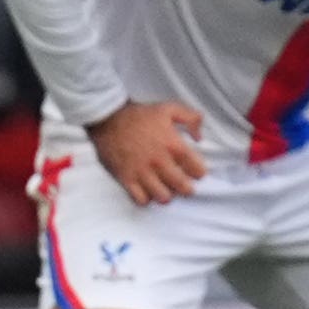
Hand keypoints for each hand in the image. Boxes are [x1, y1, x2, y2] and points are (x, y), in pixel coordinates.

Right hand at [91, 99, 208, 204]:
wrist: (108, 118)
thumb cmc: (139, 115)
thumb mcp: (170, 108)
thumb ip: (191, 118)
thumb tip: (199, 137)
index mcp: (173, 145)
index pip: (197, 170)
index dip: (199, 172)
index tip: (195, 171)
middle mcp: (160, 162)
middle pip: (183, 187)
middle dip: (187, 188)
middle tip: (184, 185)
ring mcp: (142, 172)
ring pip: (163, 197)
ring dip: (168, 195)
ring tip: (166, 188)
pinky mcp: (126, 178)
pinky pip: (141, 200)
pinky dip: (147, 199)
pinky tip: (147, 190)